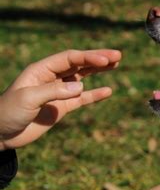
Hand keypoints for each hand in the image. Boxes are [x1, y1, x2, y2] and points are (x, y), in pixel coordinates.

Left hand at [0, 49, 121, 149]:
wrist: (0, 134)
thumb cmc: (8, 112)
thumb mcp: (28, 99)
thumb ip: (54, 91)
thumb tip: (81, 86)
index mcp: (41, 70)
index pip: (69, 59)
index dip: (88, 57)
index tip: (105, 59)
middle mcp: (51, 78)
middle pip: (79, 64)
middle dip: (97, 59)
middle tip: (118, 56)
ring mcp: (58, 92)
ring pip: (83, 78)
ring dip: (98, 71)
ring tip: (116, 64)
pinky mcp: (62, 107)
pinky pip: (82, 99)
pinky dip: (95, 95)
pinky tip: (108, 91)